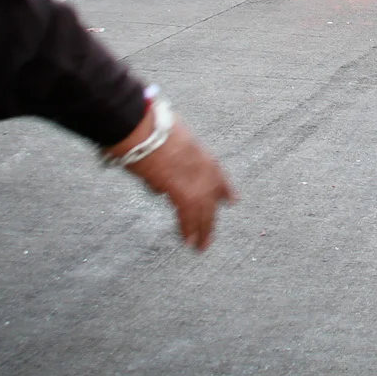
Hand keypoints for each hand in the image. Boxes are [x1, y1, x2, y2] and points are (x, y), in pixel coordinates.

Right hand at [110, 107, 235, 249]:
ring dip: (202, 230)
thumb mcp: (171, 141)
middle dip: (211, 218)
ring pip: (203, 212)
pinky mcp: (183, 193)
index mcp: (202, 153)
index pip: (219, 176)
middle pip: (211, 200)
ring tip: (201, 246)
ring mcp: (197, 181)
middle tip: (210, 236)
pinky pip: (188, 216)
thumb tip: (160, 186)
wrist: (145, 129)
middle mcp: (205, 170)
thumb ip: (172, 161)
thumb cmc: (150, 129)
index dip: (224, 190)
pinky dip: (187, 229)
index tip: (231, 200)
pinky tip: (188, 241)